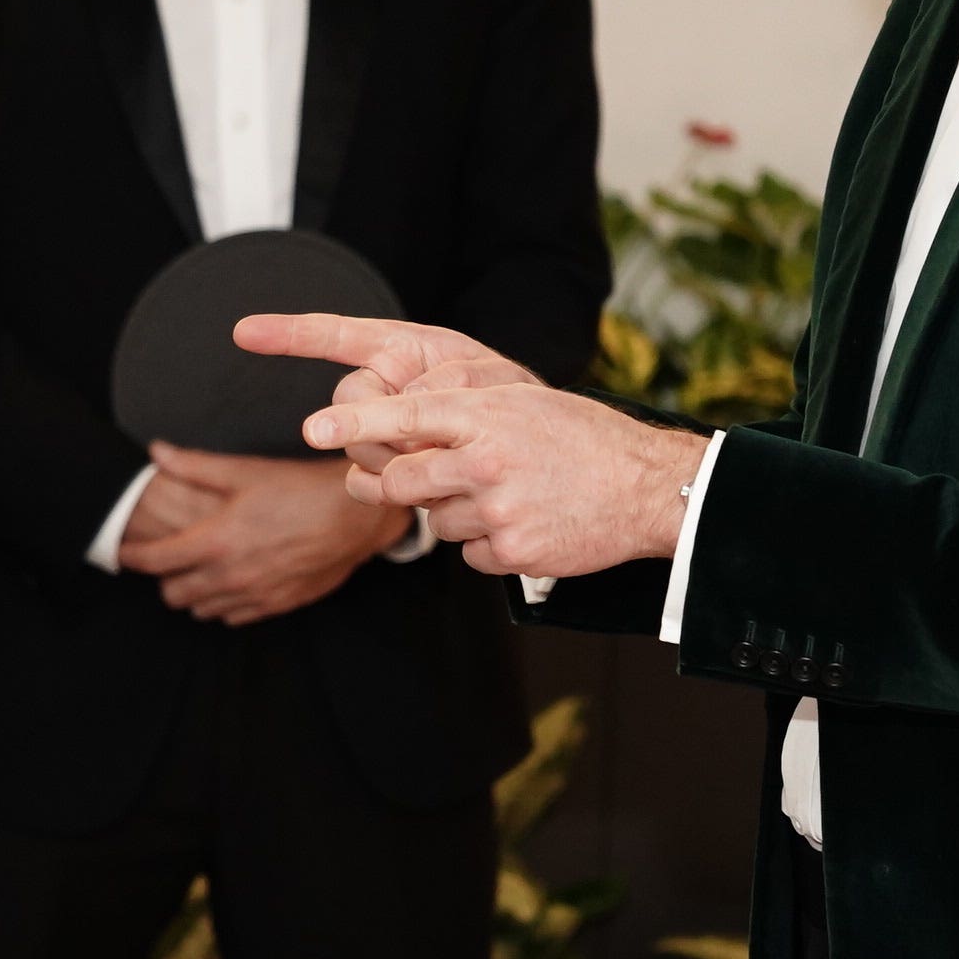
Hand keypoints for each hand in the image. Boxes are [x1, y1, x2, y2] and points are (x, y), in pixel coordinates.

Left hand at [115, 443, 408, 625]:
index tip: (124, 550)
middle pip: (173, 594)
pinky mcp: (275, 606)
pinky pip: (233, 618)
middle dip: (164, 578)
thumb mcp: (244, 471)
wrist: (354, 517)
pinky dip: (224, 604)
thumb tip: (155, 452)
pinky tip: (231, 581)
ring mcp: (253, 595)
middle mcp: (230, 575)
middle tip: (168, 558)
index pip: (155, 560)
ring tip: (199, 569)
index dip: (132, 556)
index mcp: (215, 541)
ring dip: (194, 592)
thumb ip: (194, 466)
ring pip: (202, 610)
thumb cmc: (298, 489)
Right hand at [230, 314, 537, 472]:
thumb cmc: (513, 404)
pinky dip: (390, 488)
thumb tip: (405, 409)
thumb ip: (447, 383)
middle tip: (429, 438)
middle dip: (379, 423)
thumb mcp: (490, 380)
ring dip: (396, 459)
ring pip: (356, 446)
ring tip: (444, 459)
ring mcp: (383, 430)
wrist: (531, 456)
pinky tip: (429, 487)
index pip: (336, 336)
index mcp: (403, 350)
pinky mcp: (386, 470)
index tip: (242, 332)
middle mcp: (385, 386)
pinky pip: (365, 482)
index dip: (289, 334)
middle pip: (347, 402)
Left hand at [299, 380, 710, 579]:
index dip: (355, 422)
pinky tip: (524, 522)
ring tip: (507, 494)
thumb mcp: (522, 405)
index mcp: (488, 413)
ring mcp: (500, 508)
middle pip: (403, 479)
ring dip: (456, 512)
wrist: (645, 487)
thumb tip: (398, 432)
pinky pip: (469, 553)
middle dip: (392, 484)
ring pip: (437, 519)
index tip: (313, 428)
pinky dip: (485, 543)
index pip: (405, 414)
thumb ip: (462, 415)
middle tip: (405, 480)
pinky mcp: (514, 551)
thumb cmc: (580, 438)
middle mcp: (487, 459)